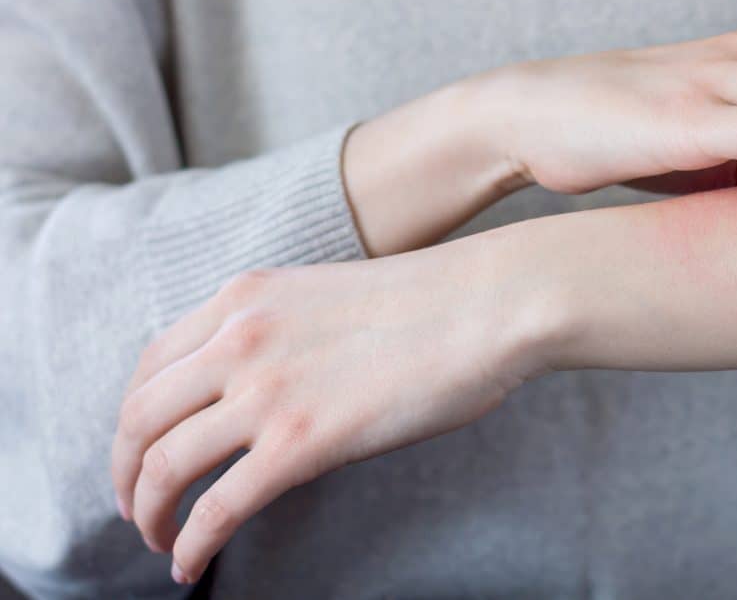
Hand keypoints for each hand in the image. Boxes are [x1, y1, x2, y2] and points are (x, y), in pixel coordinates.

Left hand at [110, 237, 554, 584]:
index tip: (142, 449)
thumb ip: (280, 333)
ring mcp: (265, 391)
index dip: (133, 419)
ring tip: (158, 539)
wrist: (487, 304)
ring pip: (163, 466)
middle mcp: (238, 339)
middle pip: (139, 418)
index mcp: (244, 299)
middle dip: (125, 473)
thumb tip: (266, 390)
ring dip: (148, 513)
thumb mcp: (327, 297)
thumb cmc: (433, 302)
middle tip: (137, 505)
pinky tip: (190, 564)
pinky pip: (217, 508)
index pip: (151, 364)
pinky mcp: (299, 443)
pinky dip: (191, 544)